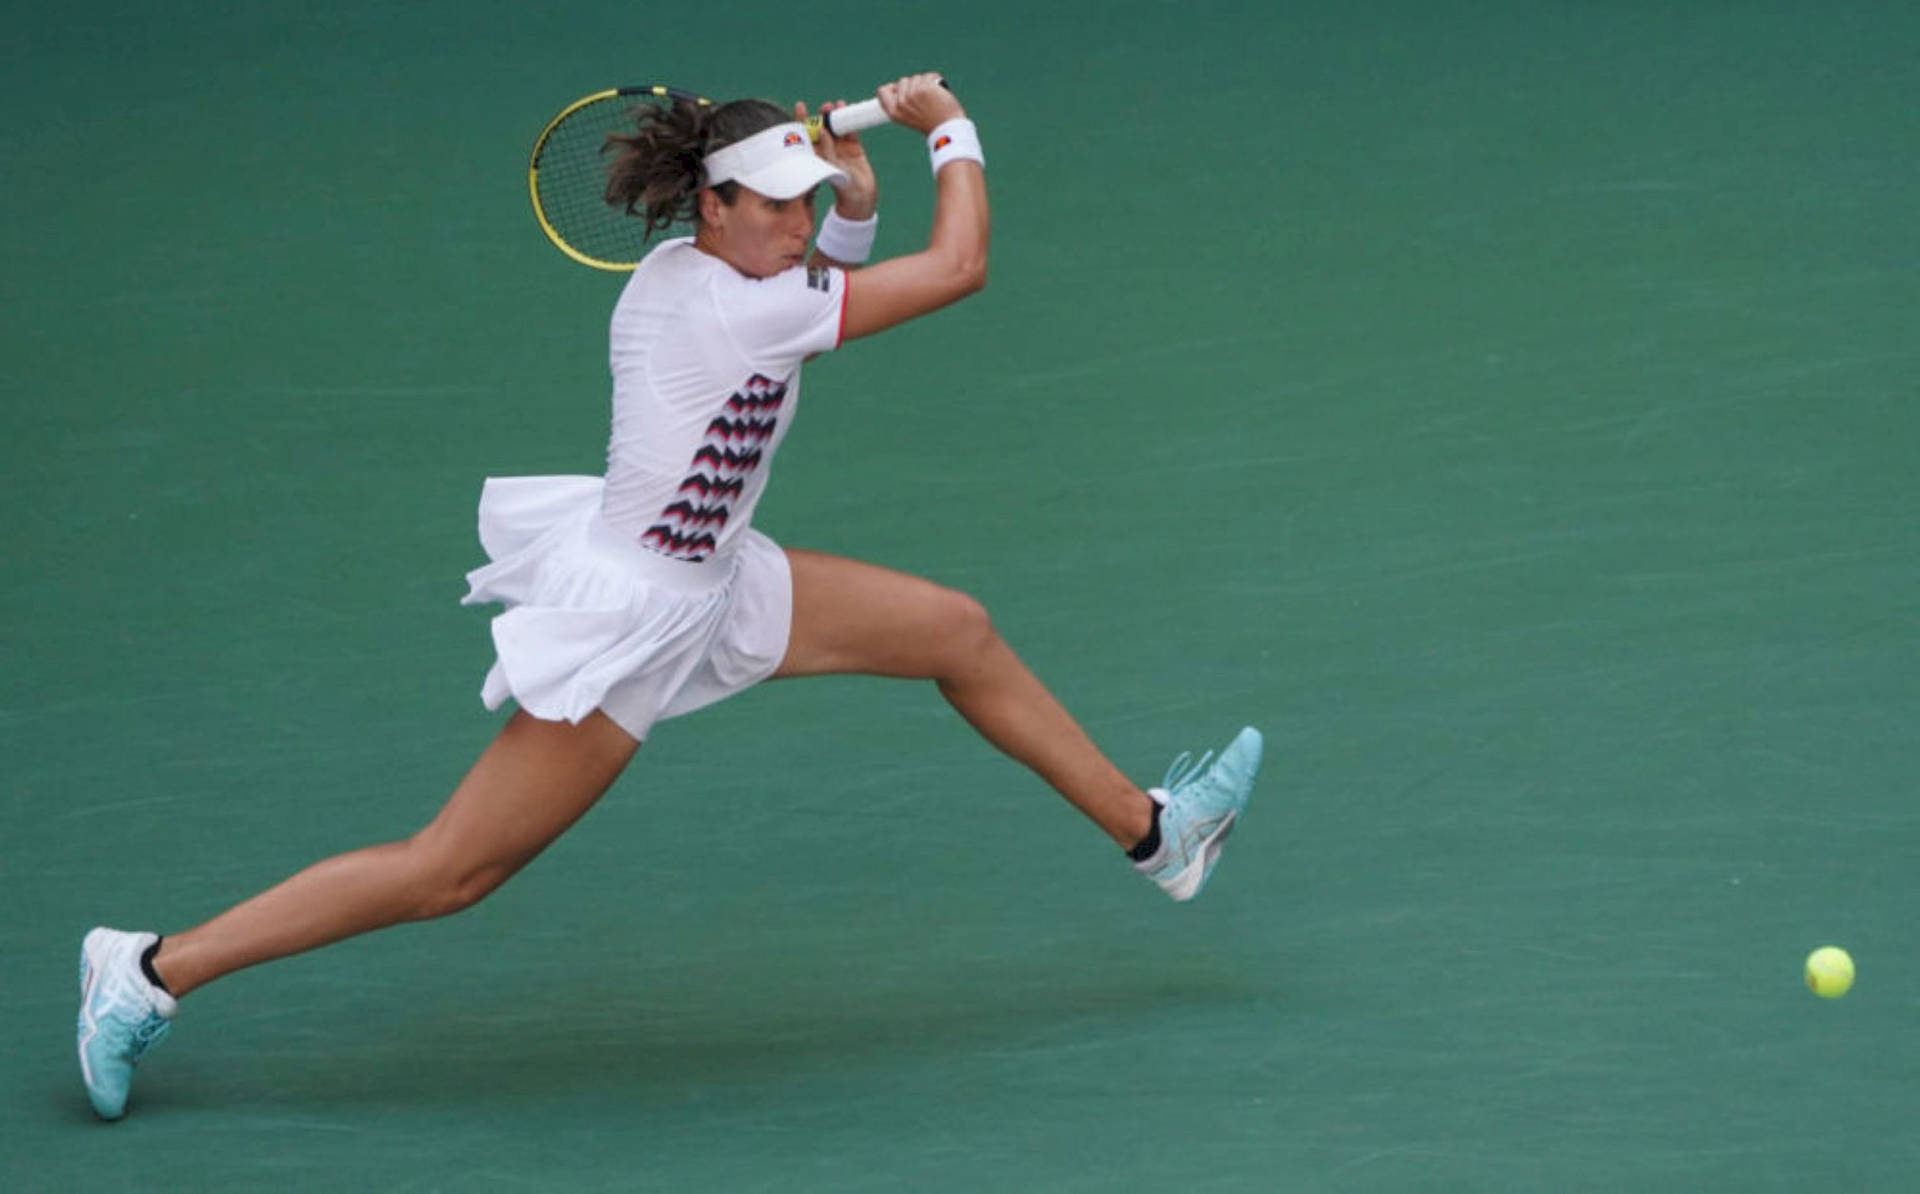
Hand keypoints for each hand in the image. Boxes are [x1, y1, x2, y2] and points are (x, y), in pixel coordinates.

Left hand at [796, 100, 876, 219]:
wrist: (861, 198)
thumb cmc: (842, 188)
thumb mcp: (832, 169)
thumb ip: (827, 149)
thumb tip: (822, 130)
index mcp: (815, 155)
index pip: (805, 134)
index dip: (801, 119)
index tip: (800, 106)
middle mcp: (826, 149)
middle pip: (821, 127)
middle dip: (821, 115)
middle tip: (825, 106)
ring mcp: (840, 148)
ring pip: (836, 127)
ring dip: (835, 115)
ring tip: (838, 105)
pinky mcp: (853, 147)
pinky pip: (850, 131)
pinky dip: (849, 121)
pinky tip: (848, 110)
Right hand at [875, 72, 962, 135]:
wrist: (947, 129)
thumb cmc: (931, 124)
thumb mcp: (909, 117)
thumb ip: (901, 103)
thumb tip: (896, 85)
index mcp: (894, 112)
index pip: (882, 91)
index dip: (891, 87)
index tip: (900, 89)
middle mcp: (901, 103)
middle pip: (902, 81)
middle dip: (913, 85)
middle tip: (924, 100)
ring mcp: (912, 95)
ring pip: (916, 77)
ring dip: (925, 83)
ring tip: (933, 97)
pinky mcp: (924, 88)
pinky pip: (928, 76)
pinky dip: (935, 80)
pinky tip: (940, 92)